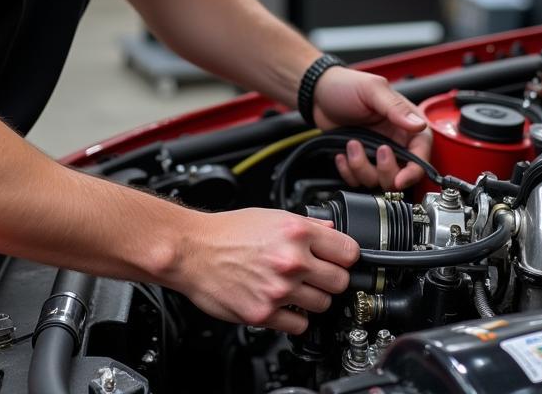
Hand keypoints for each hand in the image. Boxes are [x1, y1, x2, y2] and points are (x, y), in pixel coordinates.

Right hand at [172, 208, 358, 333]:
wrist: (192, 251)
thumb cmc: (226, 232)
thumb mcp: (271, 215)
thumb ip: (305, 224)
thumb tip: (330, 230)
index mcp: (296, 231)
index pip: (349, 251)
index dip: (347, 256)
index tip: (342, 259)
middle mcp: (291, 260)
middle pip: (340, 282)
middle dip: (332, 279)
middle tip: (319, 275)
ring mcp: (279, 290)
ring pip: (323, 305)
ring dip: (314, 298)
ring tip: (296, 289)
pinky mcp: (265, 314)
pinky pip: (300, 325)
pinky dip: (295, 317)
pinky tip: (284, 304)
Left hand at [313, 66, 432, 188]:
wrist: (317, 91)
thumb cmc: (345, 85)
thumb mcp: (372, 90)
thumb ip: (395, 108)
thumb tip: (418, 125)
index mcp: (404, 123)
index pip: (420, 153)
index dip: (413, 170)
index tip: (400, 179)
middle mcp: (393, 140)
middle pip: (401, 173)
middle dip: (386, 171)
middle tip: (375, 151)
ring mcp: (375, 151)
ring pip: (377, 179)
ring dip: (362, 167)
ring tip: (351, 144)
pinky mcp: (359, 158)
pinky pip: (358, 179)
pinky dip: (348, 172)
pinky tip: (342, 154)